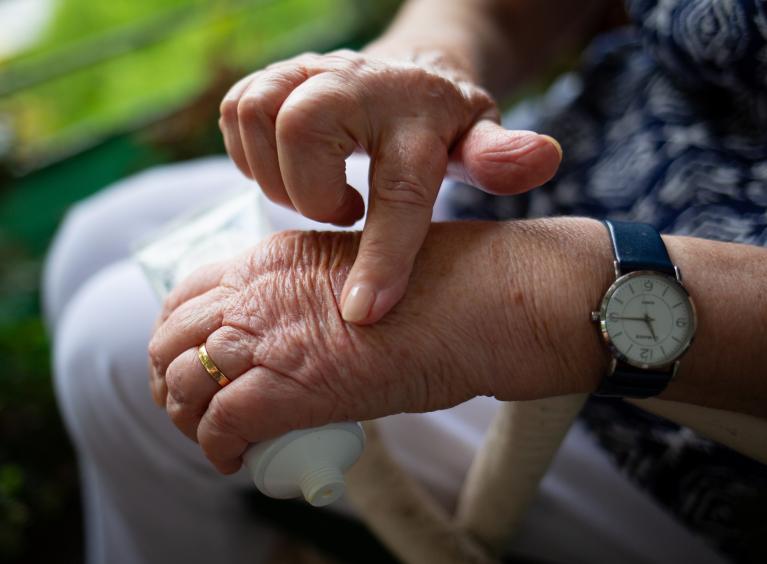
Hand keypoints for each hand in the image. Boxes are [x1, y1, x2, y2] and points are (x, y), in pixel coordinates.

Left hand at [147, 220, 607, 473]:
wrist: (474, 303)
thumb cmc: (437, 288)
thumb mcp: (353, 268)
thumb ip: (311, 292)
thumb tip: (301, 333)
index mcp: (271, 256)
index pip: (189, 290)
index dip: (181, 331)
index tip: (197, 357)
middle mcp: (254, 290)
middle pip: (171, 336)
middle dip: (171, 376)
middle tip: (194, 405)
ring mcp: (264, 336)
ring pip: (181, 381)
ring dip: (186, 417)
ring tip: (210, 437)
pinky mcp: (282, 387)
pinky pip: (218, 425)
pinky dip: (216, 449)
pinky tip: (233, 460)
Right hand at [218, 49, 562, 324]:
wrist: (404, 74)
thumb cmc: (440, 124)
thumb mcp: (479, 140)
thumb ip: (500, 157)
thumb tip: (545, 157)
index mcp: (417, 112)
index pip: (398, 189)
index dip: (382, 256)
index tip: (363, 313)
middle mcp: (356, 81)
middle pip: (302, 128)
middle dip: (310, 192)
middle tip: (344, 212)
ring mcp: (307, 71)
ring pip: (257, 115)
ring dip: (276, 175)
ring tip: (318, 194)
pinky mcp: (271, 77)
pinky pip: (235, 113)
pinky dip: (250, 155)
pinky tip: (290, 172)